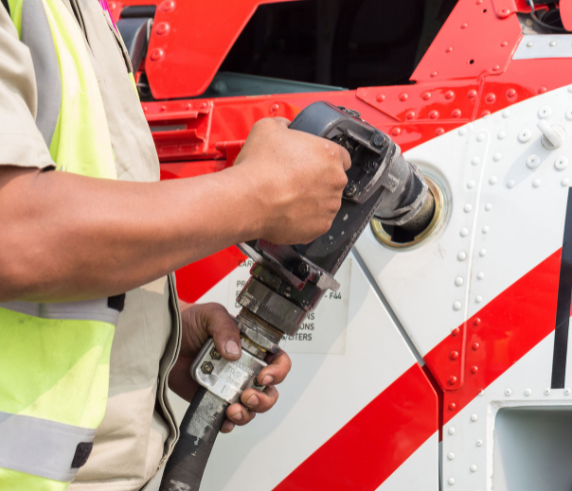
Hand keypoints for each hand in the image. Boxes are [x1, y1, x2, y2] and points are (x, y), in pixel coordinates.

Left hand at [169, 302, 291, 432]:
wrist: (164, 337)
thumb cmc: (190, 322)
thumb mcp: (211, 315)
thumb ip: (225, 327)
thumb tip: (234, 351)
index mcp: (252, 348)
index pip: (278, 361)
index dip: (278, 372)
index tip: (264, 376)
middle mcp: (245, 369)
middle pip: (270, 391)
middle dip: (264, 399)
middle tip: (248, 396)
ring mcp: (230, 386)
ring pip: (252, 408)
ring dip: (248, 413)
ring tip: (233, 409)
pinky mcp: (214, 399)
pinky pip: (228, 419)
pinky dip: (230, 423)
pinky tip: (224, 419)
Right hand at [234, 117, 350, 244]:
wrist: (249, 199)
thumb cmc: (259, 167)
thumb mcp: (268, 128)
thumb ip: (284, 125)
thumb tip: (284, 128)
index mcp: (329, 154)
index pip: (341, 156)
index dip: (324, 159)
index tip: (312, 163)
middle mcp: (336, 181)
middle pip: (333, 181)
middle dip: (317, 181)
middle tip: (294, 181)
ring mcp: (329, 206)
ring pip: (325, 203)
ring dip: (312, 201)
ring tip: (288, 198)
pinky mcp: (320, 227)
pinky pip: (316, 222)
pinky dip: (305, 219)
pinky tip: (287, 212)